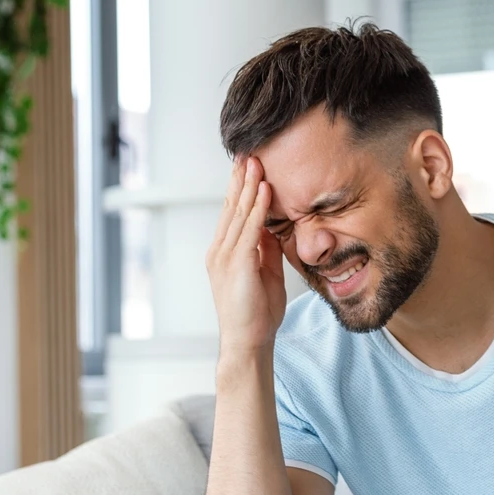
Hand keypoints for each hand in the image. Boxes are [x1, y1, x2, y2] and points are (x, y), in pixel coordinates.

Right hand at [205, 157, 285, 357]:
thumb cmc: (257, 312)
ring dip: (249, 185)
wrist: (248, 342)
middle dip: (240, 178)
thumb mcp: (265, 273)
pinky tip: (265, 189)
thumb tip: (274, 228)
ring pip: (238, 213)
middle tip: (248, 151)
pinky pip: (250, 229)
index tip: (248, 164)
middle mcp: (219, 250)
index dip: (240, 187)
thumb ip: (265, 249)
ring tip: (256, 161)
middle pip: (230, 206)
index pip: (231, 212)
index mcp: (224, 252)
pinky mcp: (236, 264)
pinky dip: (258, 208)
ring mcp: (225, 257)